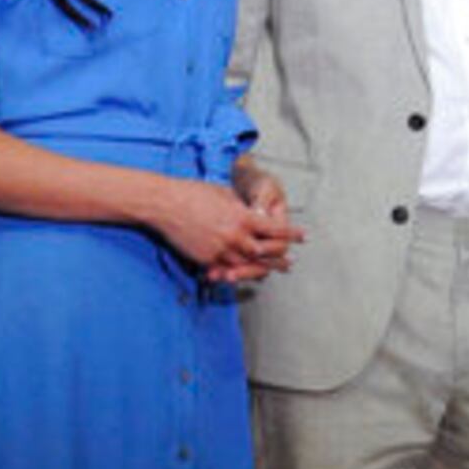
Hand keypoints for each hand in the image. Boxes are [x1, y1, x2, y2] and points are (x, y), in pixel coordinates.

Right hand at [154, 172, 301, 286]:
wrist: (165, 204)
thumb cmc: (194, 193)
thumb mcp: (225, 194)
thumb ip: (242, 208)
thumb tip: (253, 214)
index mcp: (242, 217)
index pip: (274, 229)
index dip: (290, 233)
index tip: (303, 236)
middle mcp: (235, 237)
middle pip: (264, 253)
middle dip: (279, 257)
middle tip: (290, 263)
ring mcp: (220, 251)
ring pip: (246, 265)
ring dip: (260, 269)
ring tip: (271, 272)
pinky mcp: (205, 259)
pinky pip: (225, 271)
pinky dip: (235, 273)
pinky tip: (241, 275)